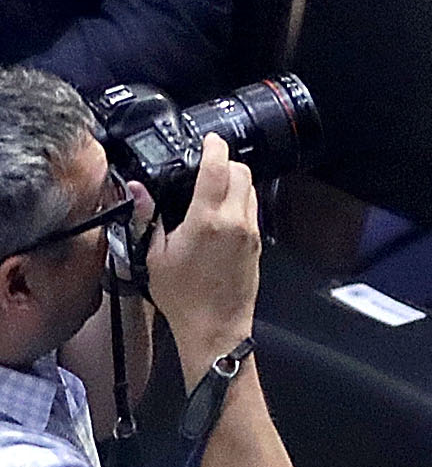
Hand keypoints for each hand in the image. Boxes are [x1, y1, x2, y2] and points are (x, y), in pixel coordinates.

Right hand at [143, 135, 260, 372]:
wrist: (216, 327)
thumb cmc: (184, 298)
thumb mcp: (154, 256)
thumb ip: (147, 218)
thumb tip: (138, 192)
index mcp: (208, 220)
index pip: (218, 168)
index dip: (214, 147)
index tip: (209, 139)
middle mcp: (236, 221)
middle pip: (242, 172)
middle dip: (226, 161)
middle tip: (207, 162)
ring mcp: (251, 232)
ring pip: (251, 189)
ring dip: (235, 180)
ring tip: (211, 186)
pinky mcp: (258, 243)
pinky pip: (253, 209)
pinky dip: (241, 199)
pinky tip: (220, 210)